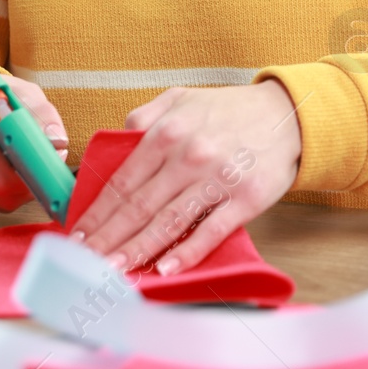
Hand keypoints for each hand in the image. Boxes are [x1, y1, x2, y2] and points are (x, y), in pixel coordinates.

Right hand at [0, 71, 67, 211]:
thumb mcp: (22, 94)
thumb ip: (41, 114)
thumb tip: (57, 142)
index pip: (2, 168)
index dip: (33, 170)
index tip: (53, 160)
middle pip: (1, 192)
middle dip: (30, 183)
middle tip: (44, 166)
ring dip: (18, 189)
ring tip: (20, 163)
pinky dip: (2, 194)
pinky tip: (1, 172)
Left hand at [71, 81, 301, 276]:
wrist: (288, 113)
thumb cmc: (230, 109)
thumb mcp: (181, 97)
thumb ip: (144, 117)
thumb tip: (115, 143)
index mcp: (167, 132)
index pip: (122, 181)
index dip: (98, 212)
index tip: (79, 234)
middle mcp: (188, 156)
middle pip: (139, 206)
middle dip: (108, 238)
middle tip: (86, 262)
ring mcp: (217, 179)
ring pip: (168, 221)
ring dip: (138, 250)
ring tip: (113, 271)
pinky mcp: (245, 199)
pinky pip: (211, 231)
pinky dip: (187, 252)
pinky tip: (166, 269)